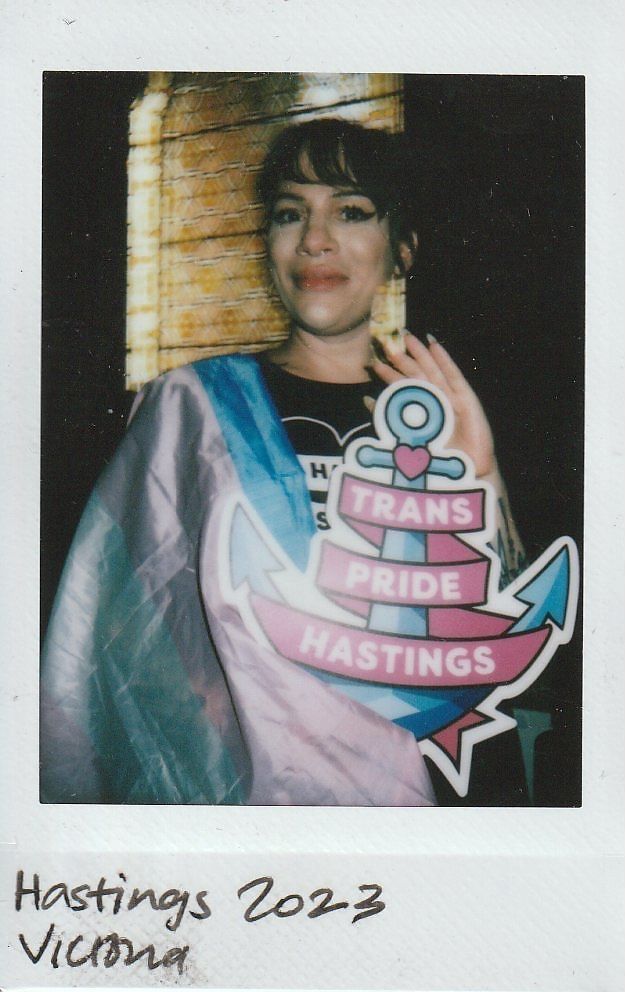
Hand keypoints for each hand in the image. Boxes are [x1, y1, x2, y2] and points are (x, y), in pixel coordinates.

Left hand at [369, 333, 496, 478]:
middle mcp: (436, 400)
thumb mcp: (407, 436)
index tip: (373, 361)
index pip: (402, 386)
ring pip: (432, 369)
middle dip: (401, 358)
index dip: (388, 373)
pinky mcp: (467, 398)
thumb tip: (366, 399)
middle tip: (386, 342)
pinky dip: (443, 358)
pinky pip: (453, 375)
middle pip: (416, 373)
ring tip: (406, 336)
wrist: (464, 471)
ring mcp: (451, 397)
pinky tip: (433, 344)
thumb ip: (389, 416)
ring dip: (420, 352)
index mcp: (421, 409)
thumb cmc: (438, 458)